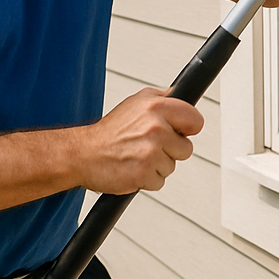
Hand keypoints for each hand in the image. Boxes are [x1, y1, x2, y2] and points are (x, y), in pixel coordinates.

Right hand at [73, 87, 202, 194]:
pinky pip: (160, 181)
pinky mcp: (144, 173)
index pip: (195, 120)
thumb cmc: (109, 131)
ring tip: (137, 156)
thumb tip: (183, 97)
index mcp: (157, 107)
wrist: (83, 153)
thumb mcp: (136, 102)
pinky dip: (147, 179)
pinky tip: (133, 167)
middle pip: (186, 148)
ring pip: (172, 166)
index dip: (188, 128)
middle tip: (150, 145)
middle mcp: (156, 127)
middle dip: (171, 150)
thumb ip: (162, 98)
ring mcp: (151, 151)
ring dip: (157, 165)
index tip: (180, 131)